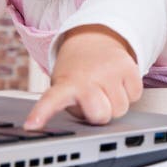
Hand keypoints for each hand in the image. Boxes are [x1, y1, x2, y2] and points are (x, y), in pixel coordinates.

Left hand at [24, 26, 142, 128]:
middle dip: (99, 113)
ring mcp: (111, 70)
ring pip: (121, 109)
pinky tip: (118, 82)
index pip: (52, 100)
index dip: (42, 113)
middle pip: (101, 116)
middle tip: (92, 99)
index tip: (31, 125)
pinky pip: (135, 96)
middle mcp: (89, 75)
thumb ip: (72, 108)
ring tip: (105, 89)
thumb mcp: (64, 87)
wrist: (94, 39)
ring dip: (114, 103)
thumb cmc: (77, 71)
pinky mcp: (129, 66)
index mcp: (66, 83)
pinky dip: (129, 93)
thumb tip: (89, 127)